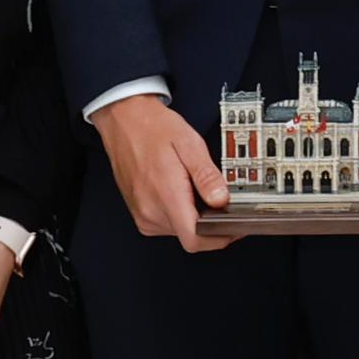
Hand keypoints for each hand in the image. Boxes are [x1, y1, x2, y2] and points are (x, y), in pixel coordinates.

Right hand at [94, 94, 230, 247]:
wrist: (123, 120)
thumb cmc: (151, 127)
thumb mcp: (189, 144)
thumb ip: (207, 175)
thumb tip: (222, 199)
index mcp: (166, 195)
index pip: (194, 239)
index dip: (220, 238)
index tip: (234, 228)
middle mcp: (151, 210)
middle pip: (190, 236)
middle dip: (211, 223)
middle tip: (219, 199)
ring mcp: (143, 214)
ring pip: (180, 231)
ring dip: (194, 217)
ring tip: (195, 189)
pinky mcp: (140, 213)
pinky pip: (167, 224)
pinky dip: (180, 213)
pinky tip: (182, 192)